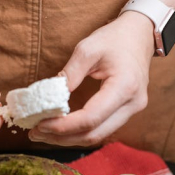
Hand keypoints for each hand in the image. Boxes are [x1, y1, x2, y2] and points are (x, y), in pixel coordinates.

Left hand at [29, 11, 155, 145]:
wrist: (139, 36)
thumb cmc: (114, 39)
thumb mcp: (88, 48)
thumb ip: (69, 73)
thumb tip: (50, 98)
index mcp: (125, 86)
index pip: (90, 117)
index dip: (63, 126)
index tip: (40, 124)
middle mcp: (132, 104)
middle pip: (94, 134)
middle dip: (62, 137)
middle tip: (36, 133)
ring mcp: (131, 111)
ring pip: (97, 136)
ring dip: (69, 138)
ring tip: (43, 133)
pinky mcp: (125, 112)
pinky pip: (100, 129)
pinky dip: (78, 132)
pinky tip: (60, 129)